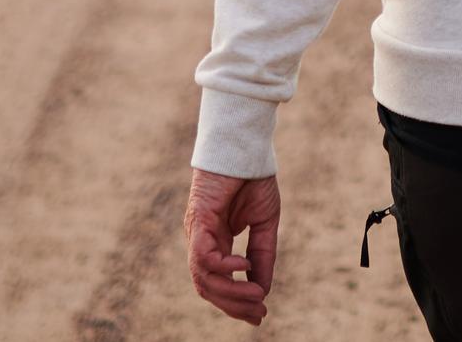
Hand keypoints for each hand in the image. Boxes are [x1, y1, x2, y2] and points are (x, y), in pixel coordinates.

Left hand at [188, 168, 281, 323]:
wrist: (246, 147)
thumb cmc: (253, 179)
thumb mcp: (264, 224)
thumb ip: (262, 256)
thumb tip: (263, 290)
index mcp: (215, 243)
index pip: (218, 284)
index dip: (238, 303)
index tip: (260, 315)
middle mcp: (202, 242)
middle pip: (208, 288)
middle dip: (234, 305)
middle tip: (259, 314)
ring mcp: (197, 232)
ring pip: (203, 279)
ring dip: (231, 293)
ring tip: (257, 296)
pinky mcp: (198, 220)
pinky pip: (204, 256)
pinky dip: (224, 267)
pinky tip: (244, 266)